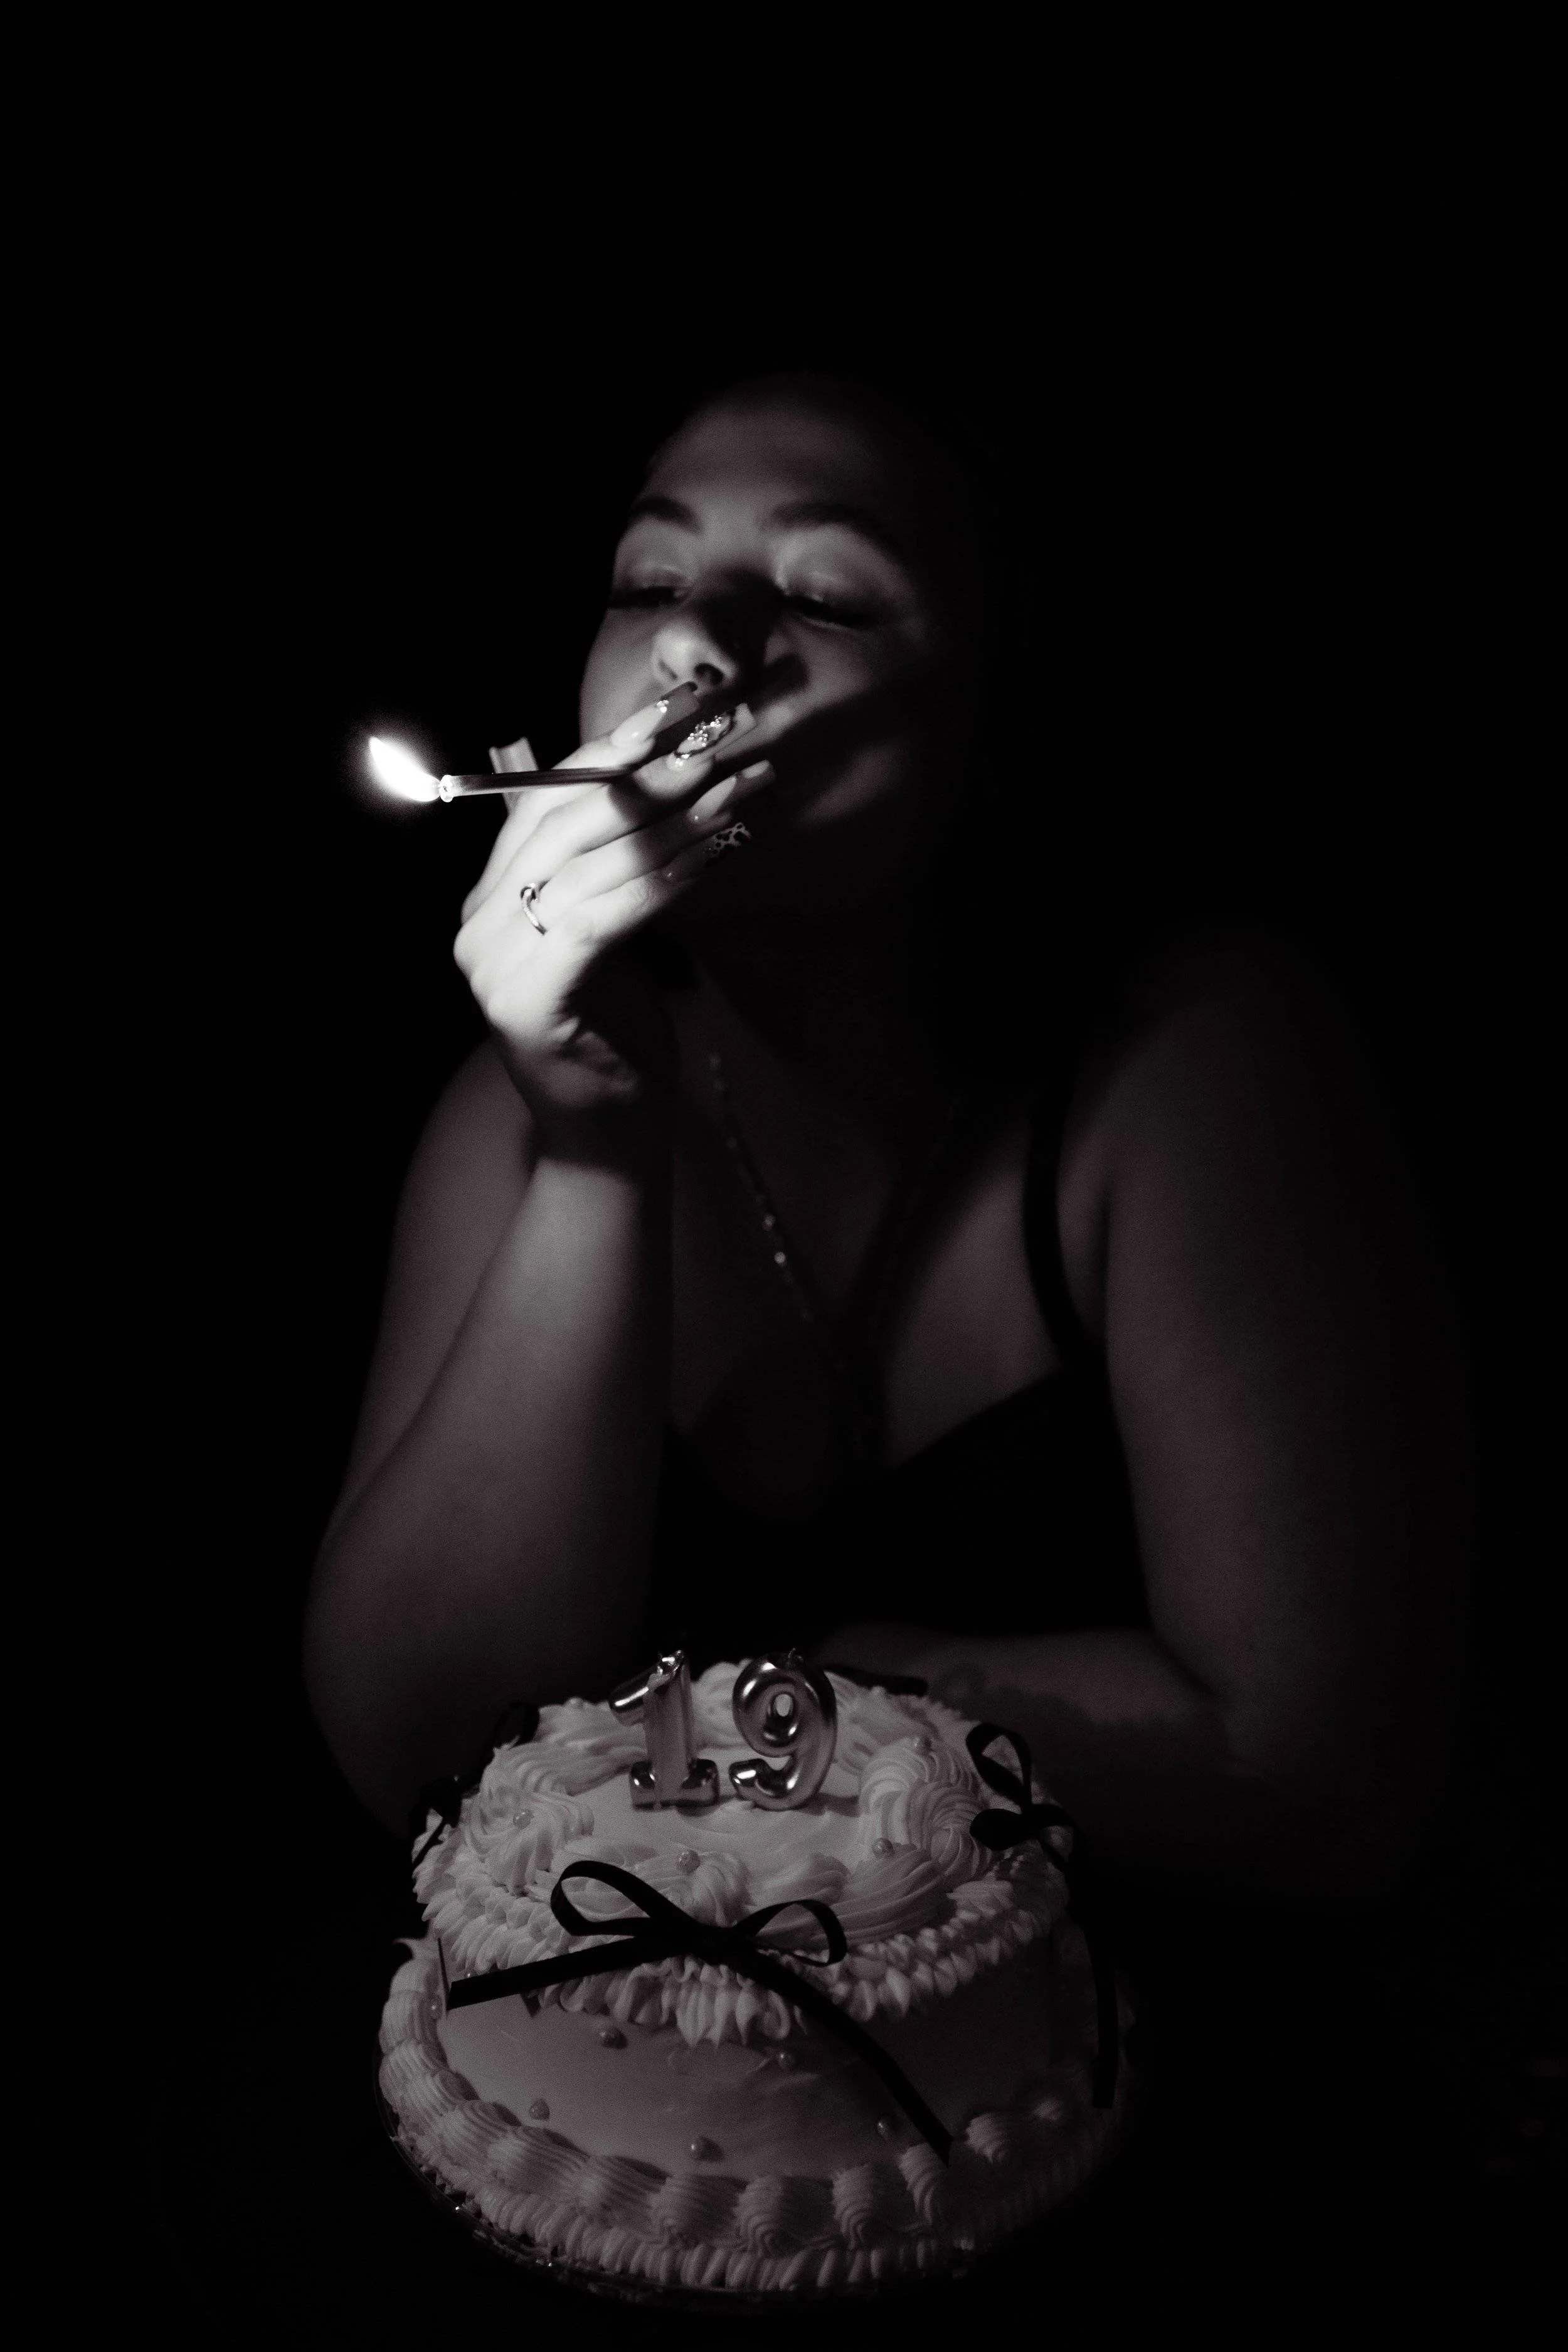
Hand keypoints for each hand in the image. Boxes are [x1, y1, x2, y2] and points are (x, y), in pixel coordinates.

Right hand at [454, 698, 773, 1165]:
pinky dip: (656, 886)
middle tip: (719, 750)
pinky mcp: (528, 1004)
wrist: (607, 1135)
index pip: (542, 801)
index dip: (607, 751)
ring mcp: (494, 967)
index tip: (675, 714)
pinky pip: (599, 924)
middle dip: (648, 781)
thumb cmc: (616, 1030)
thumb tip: (654, 774)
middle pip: (564, 827)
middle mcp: (477, 925)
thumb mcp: (608, 931)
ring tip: (732, 797)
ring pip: (588, 871)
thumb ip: (606, 864)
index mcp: (487, 898)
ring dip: (668, 828)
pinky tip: (708, 860)